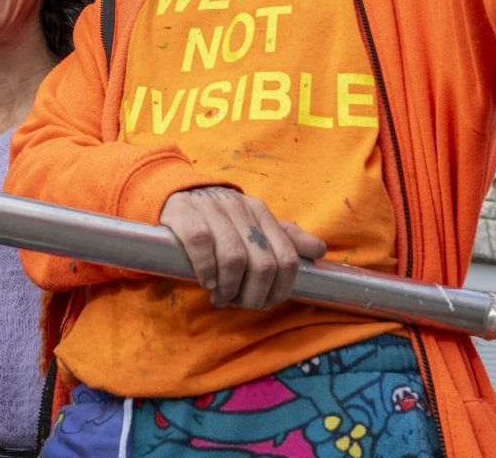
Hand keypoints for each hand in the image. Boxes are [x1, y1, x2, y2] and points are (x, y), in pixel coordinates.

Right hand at [159, 186, 326, 309]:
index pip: (286, 257)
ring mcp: (213, 210)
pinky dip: (207, 271)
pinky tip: (206, 282)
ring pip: (234, 257)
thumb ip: (286, 238)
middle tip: (241, 303)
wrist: (176, 192)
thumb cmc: (220, 217)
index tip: (266, 301)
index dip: (281, 288)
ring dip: (230, 287)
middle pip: (263, 263)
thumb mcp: (255, 223)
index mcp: (261, 213)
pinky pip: (202, 245)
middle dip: (254, 293)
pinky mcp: (186, 214)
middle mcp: (241, 208)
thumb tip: (319, 250)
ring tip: (222, 297)